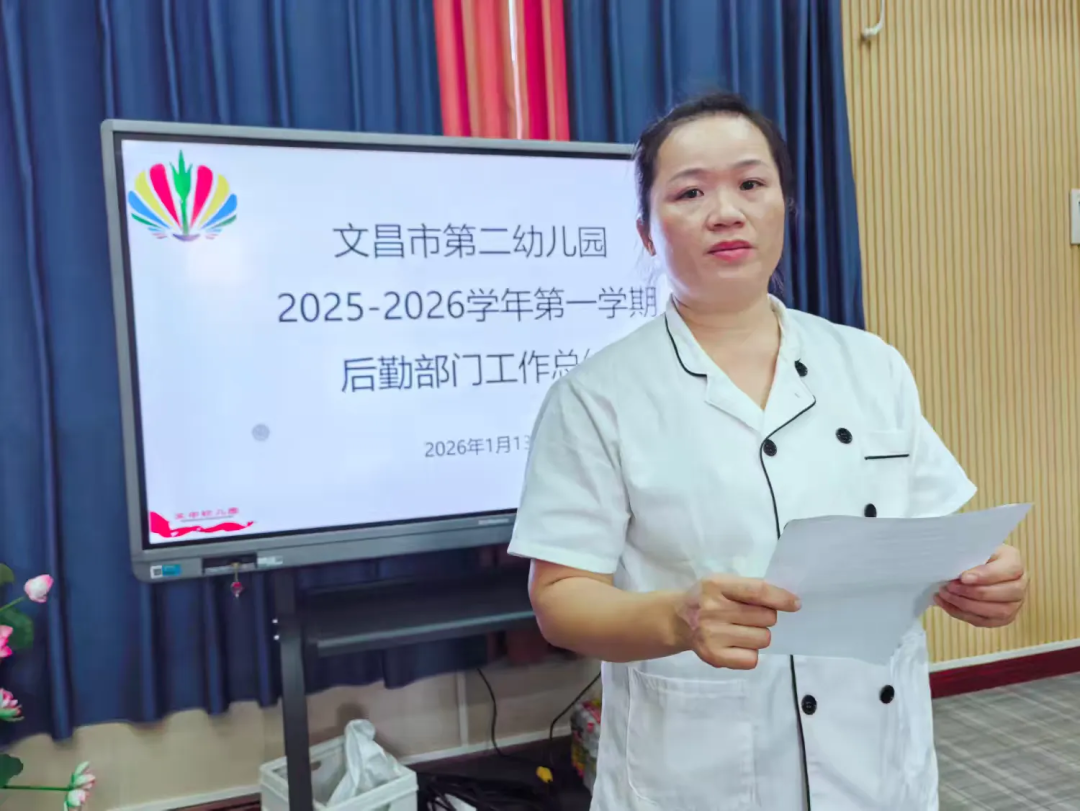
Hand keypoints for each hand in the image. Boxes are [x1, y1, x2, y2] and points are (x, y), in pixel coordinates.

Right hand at [678, 575, 800, 669]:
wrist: (677, 620)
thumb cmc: (707, 598)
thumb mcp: (722, 583)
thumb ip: (750, 589)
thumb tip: (789, 602)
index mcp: (716, 585)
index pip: (757, 591)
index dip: (781, 598)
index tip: (795, 604)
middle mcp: (712, 610)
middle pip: (766, 617)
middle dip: (765, 617)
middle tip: (747, 616)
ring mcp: (712, 635)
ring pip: (763, 639)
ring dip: (758, 635)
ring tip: (740, 630)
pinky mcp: (714, 657)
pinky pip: (752, 659)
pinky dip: (749, 653)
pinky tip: (735, 645)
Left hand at [935, 544, 1027, 627]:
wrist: (973, 566)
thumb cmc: (973, 555)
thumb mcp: (973, 549)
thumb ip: (970, 557)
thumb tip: (957, 572)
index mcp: (1014, 562)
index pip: (1010, 569)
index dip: (986, 575)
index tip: (963, 577)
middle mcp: (1020, 584)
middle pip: (1006, 593)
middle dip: (974, 592)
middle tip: (950, 586)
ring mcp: (1014, 603)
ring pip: (998, 611)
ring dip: (968, 605)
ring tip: (946, 595)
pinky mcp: (1003, 618)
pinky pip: (985, 621)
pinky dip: (963, 614)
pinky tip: (946, 604)